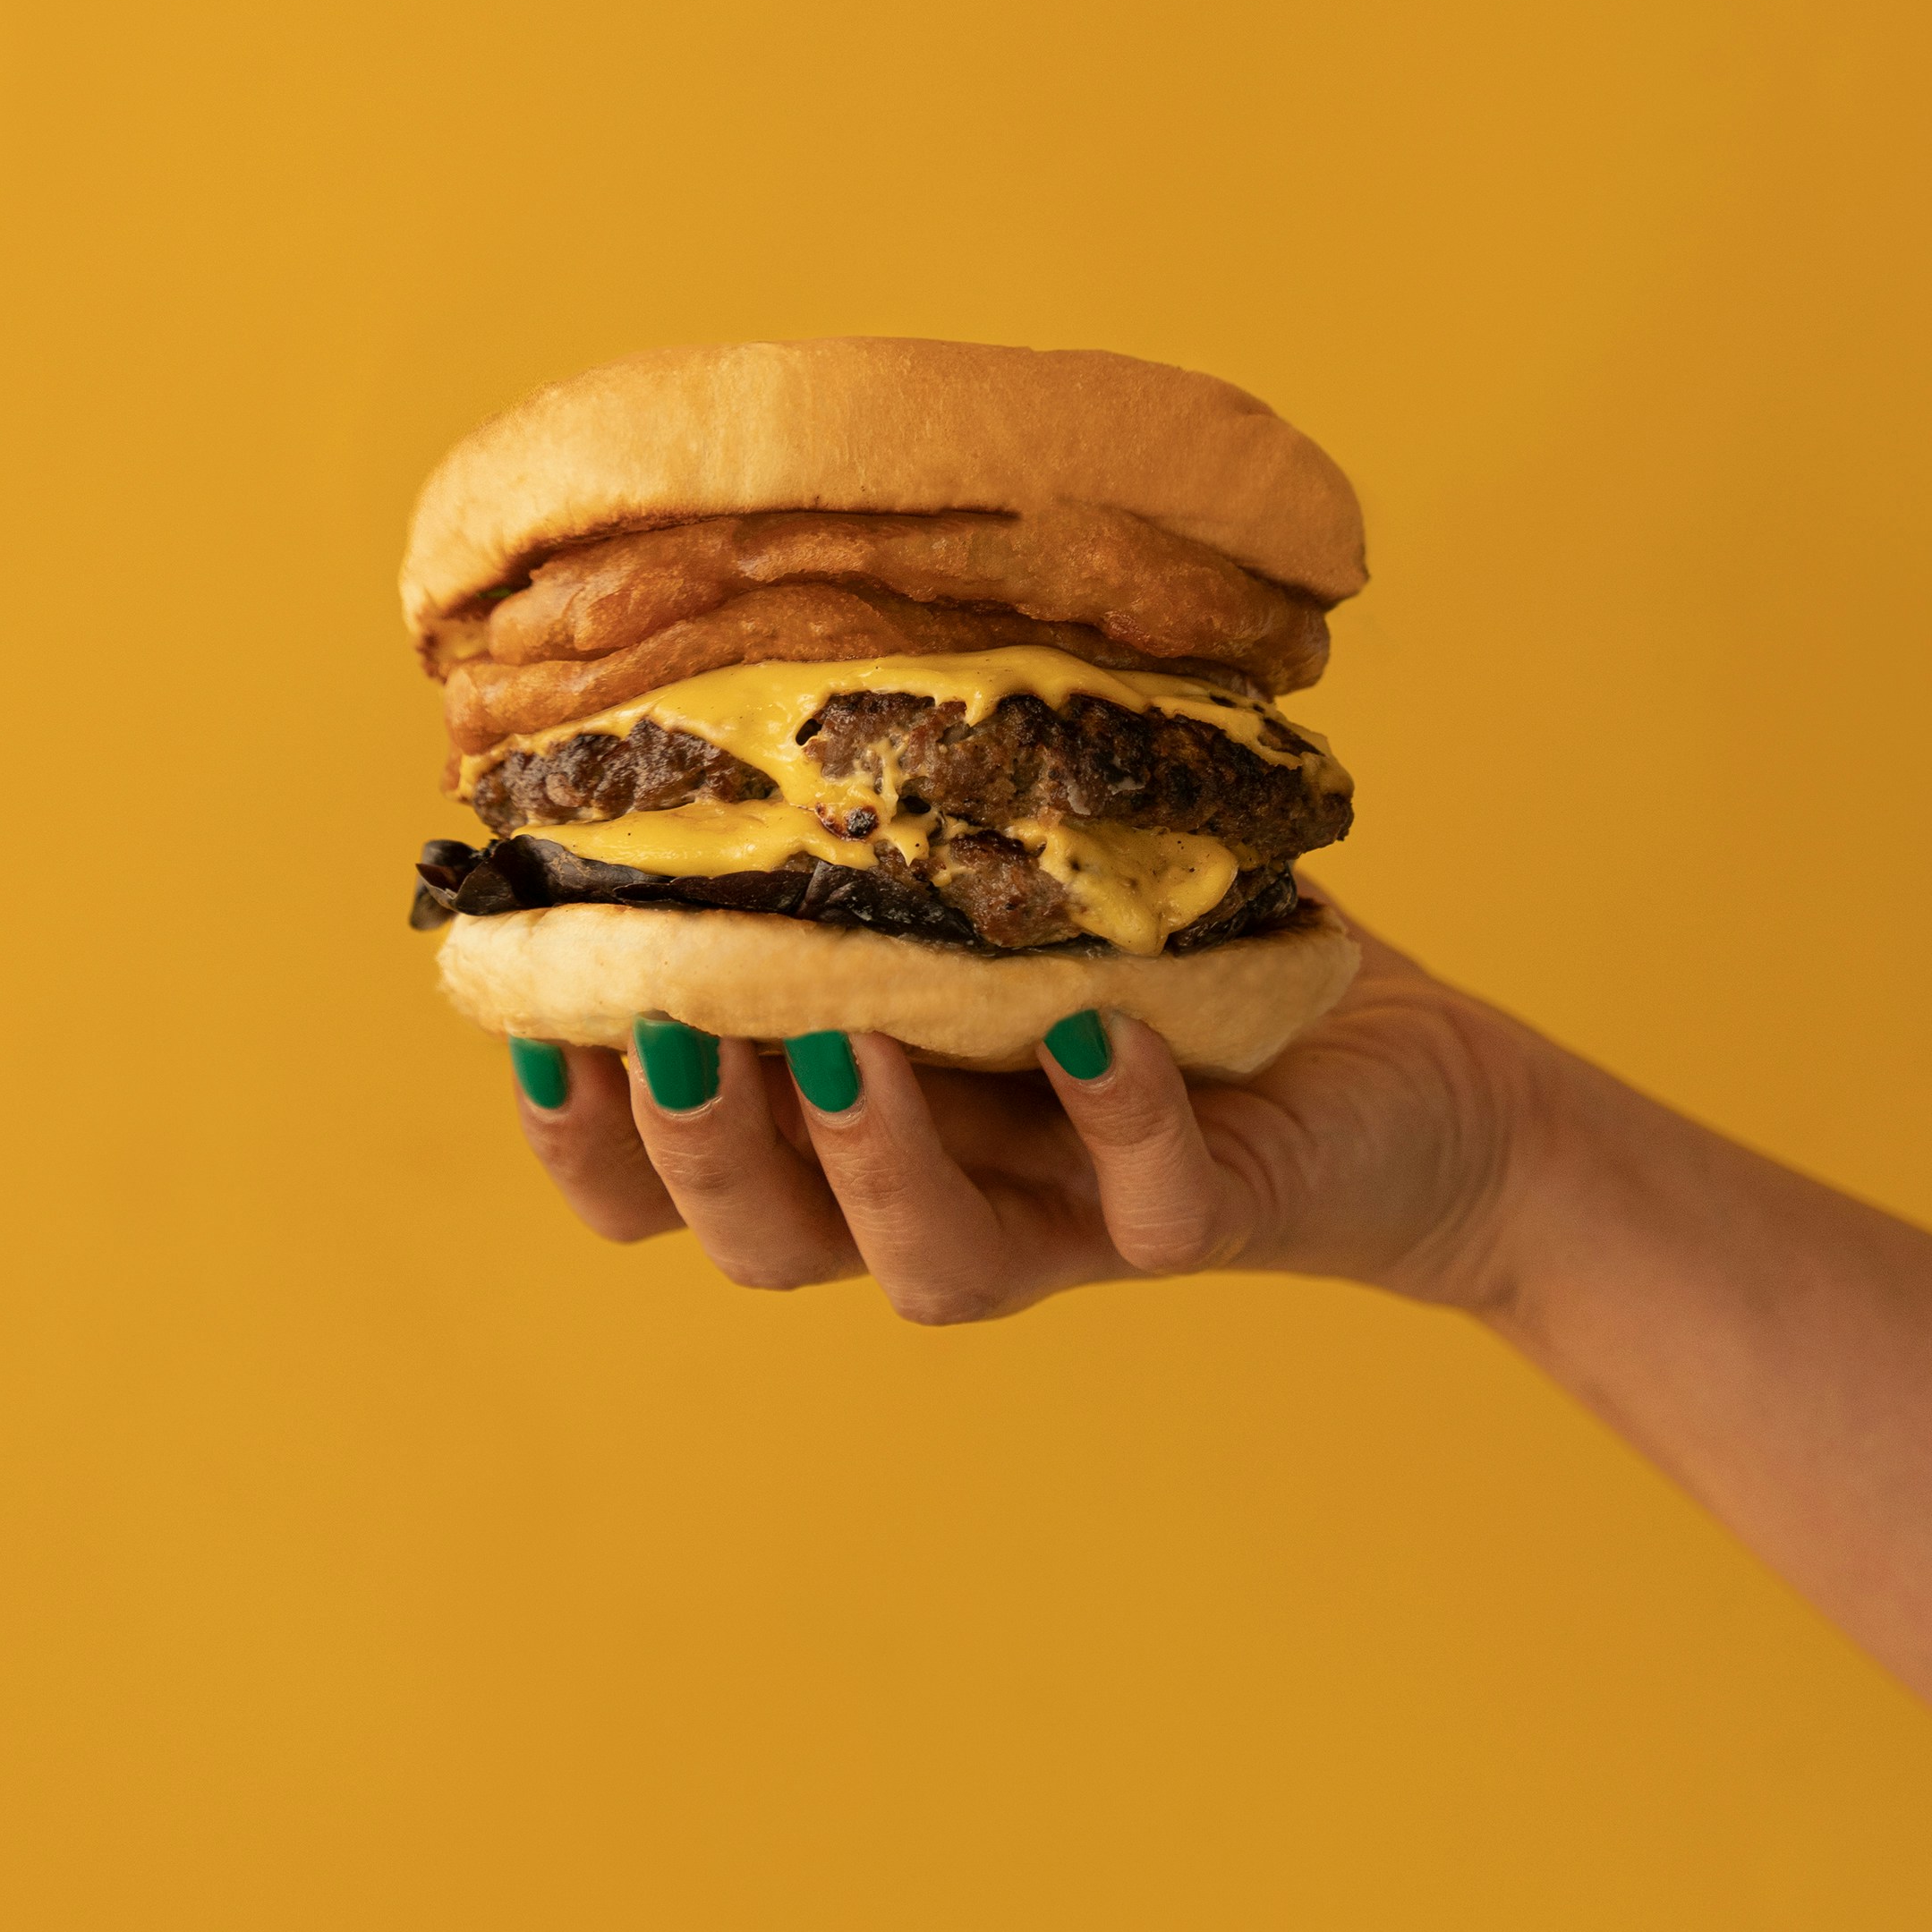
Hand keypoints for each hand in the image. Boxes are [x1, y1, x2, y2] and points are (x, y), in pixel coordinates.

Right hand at [507, 915, 1541, 1324]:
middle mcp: (946, 1195)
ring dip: (874, 1164)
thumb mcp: (995, 878)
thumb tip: (714, 664)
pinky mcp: (1214, 1216)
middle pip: (770, 1243)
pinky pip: (1154, 1207)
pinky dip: (1117, 1119)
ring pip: (936, 1266)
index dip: (585, 1138)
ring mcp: (1073, 1219)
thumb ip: (874, 834)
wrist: (1405, 1070)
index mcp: (859, 1126)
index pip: (672, 1185)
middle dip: (700, 1154)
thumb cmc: (1165, 952)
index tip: (526, 1025)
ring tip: (849, 1045)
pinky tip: (1091, 1029)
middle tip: (666, 1036)